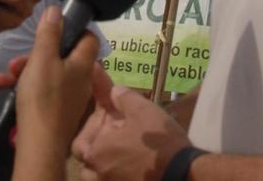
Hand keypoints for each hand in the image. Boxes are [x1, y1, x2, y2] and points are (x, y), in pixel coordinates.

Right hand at [6, 5, 102, 172]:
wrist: (40, 143)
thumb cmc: (43, 95)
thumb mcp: (43, 58)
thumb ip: (49, 33)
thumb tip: (57, 10)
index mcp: (83, 63)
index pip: (88, 37)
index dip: (73, 28)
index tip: (52, 27)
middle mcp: (82, 79)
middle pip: (63, 56)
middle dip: (36, 54)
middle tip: (18, 59)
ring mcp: (71, 96)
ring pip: (49, 74)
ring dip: (25, 71)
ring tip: (5, 75)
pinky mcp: (58, 111)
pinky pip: (44, 91)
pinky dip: (26, 87)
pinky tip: (4, 87)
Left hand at [73, 72, 190, 180]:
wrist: (182, 174)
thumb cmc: (158, 141)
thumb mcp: (142, 110)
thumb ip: (122, 97)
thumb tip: (112, 90)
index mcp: (96, 153)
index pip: (80, 141)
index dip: (93, 124)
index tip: (107, 111)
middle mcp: (99, 173)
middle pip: (87, 162)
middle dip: (94, 146)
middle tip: (112, 132)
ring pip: (97, 176)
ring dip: (103, 163)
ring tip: (118, 151)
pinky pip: (114, 179)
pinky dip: (116, 172)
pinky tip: (130, 163)